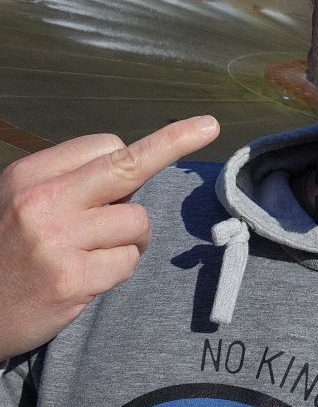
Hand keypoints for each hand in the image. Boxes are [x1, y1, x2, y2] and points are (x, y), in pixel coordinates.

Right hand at [0, 116, 219, 360]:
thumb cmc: (5, 252)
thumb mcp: (18, 201)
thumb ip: (68, 184)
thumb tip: (131, 173)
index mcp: (31, 175)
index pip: (102, 147)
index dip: (129, 157)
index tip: (163, 144)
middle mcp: (44, 201)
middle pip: (128, 165)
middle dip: (174, 142)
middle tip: (209, 126)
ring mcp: (59, 241)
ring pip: (137, 222)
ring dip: (130, 239)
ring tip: (94, 254)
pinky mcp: (73, 280)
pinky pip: (128, 262)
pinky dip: (118, 269)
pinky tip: (87, 278)